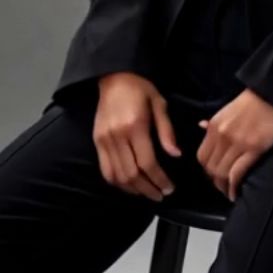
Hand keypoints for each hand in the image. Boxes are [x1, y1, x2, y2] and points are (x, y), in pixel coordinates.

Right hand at [93, 72, 181, 199]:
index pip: (147, 163)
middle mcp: (117, 136)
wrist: (115, 76)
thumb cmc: (141, 88)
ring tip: (147, 193)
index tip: (169, 188)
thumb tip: (175, 155)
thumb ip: (167, 131)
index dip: (159, 179)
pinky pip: (105, 169)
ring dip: (132, 190)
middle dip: (148, 189)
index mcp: (135, 126)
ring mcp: (104, 140)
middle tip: (160, 195)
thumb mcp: (160, 104)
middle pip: (132, 174)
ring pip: (117, 176)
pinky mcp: (97, 141)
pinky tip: (129, 186)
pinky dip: (117, 182)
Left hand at [196, 88, 272, 200]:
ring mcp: (237, 144)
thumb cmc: (253, 101)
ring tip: (228, 192)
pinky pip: (237, 174)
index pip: (202, 156)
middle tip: (222, 186)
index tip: (213, 174)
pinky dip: (233, 187)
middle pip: (211, 168)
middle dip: (215, 180)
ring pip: (222, 173)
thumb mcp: (228, 109)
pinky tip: (235, 193)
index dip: (207, 170)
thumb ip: (214, 122)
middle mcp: (222, 136)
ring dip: (224, 186)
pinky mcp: (253, 150)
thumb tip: (201, 126)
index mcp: (214, 126)